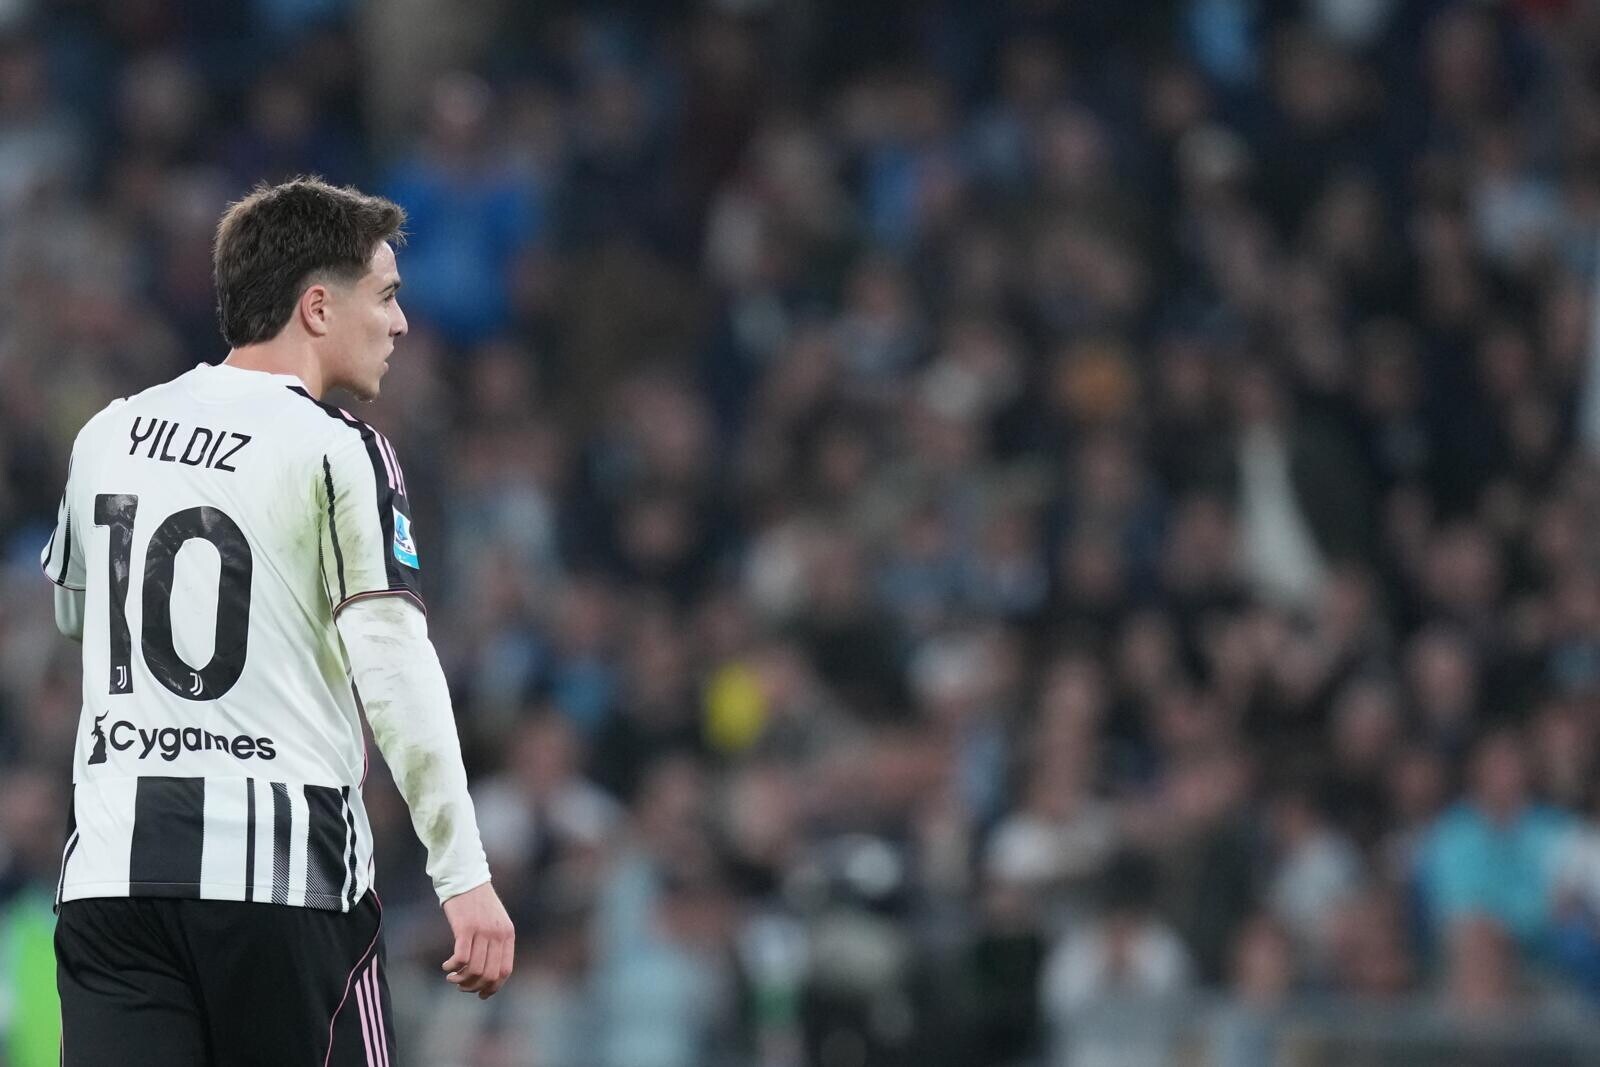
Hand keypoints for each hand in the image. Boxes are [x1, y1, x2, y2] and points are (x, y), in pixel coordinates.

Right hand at [440, 881, 514, 998]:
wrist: (465, 877)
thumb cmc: (477, 902)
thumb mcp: (494, 921)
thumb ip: (495, 943)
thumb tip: (487, 972)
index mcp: (508, 934)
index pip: (505, 971)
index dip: (493, 988)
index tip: (480, 994)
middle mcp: (498, 934)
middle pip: (489, 975)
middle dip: (473, 987)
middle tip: (460, 985)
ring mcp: (482, 931)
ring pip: (474, 970)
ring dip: (460, 979)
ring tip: (452, 977)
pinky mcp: (465, 927)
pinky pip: (461, 958)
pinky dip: (452, 967)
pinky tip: (446, 965)